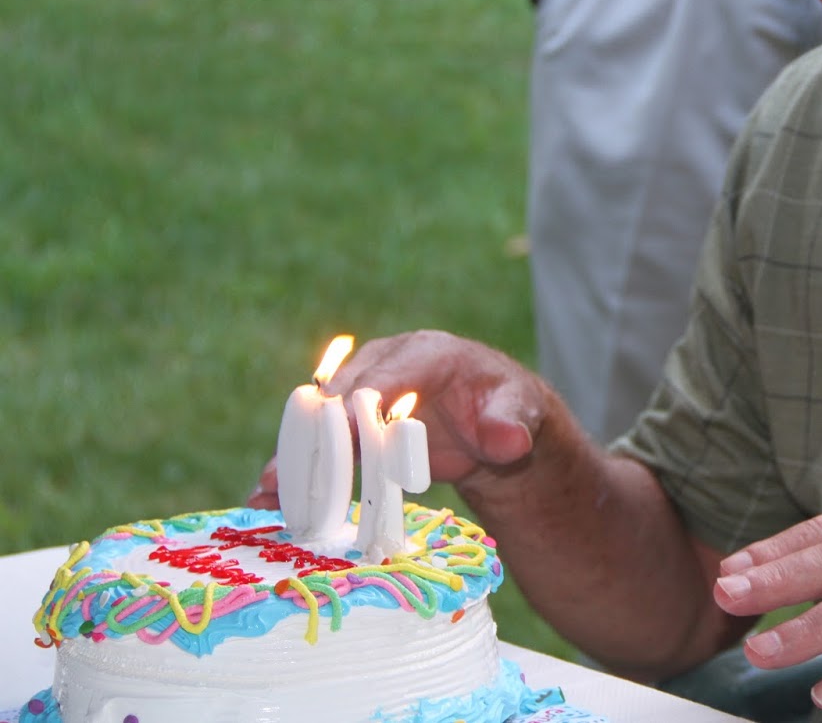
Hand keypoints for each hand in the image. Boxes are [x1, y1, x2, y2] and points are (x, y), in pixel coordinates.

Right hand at [247, 329, 546, 508]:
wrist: (495, 423)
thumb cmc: (509, 406)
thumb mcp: (522, 410)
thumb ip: (512, 423)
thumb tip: (507, 441)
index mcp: (424, 352)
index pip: (386, 374)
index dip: (362, 402)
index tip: (343, 432)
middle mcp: (384, 366)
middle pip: (341, 396)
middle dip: (318, 433)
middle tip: (293, 470)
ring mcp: (363, 394)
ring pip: (321, 422)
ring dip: (296, 455)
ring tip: (269, 492)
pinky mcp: (353, 427)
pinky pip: (322, 446)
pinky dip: (298, 470)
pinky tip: (270, 500)